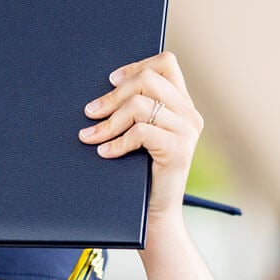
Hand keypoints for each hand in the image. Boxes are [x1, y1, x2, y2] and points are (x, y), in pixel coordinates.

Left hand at [78, 51, 200, 229]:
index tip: (111, 80)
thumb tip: (103, 90)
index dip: (136, 65)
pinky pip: (140, 132)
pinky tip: (105, 152)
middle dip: (113, 95)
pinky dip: (117, 141)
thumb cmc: (140, 175)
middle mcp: (189, 114)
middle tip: (90, 112)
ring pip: (140, 105)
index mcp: (182, 104)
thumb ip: (135, 110)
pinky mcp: (178, 150)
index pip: (166, 63)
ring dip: (108, 121)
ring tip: (90, 136)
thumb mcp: (140, 136)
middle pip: (148, 80)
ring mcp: (187, 131)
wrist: (156, 216)